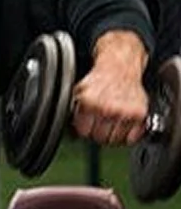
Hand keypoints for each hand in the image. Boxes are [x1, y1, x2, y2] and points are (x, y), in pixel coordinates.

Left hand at [71, 30, 149, 145]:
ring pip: (115, 140)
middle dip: (97, 133)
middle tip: (99, 124)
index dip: (84, 129)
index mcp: (89, 102)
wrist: (119, 68)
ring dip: (112, 135)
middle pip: (100, 138)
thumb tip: (69, 130)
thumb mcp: (78, 91)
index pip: (84, 132)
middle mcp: (107, 108)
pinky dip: (127, 135)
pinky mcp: (139, 114)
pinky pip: (131, 138)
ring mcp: (125, 112)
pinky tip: (122, 125)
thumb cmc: (99, 80)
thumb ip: (72, 109)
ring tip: (110, 124)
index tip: (86, 125)